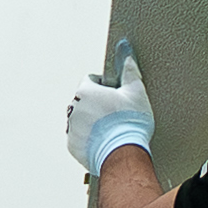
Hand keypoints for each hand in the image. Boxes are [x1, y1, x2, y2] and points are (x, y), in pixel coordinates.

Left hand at [65, 39, 155, 176]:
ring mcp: (71, 128)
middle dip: (99, 104)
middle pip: (86, 100)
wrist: (123, 155)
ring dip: (93, 121)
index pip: (91, 80)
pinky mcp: (73, 146)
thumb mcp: (136, 92)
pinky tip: (106, 142)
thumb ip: (130, 70)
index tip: (117, 95)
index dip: (106, 85)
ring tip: (112, 130)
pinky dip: (90, 138)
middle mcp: (73, 108)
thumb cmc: (129, 123)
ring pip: (82, 119)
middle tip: (117, 114)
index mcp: (85, 91)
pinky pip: (80, 137)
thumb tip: (127, 53)